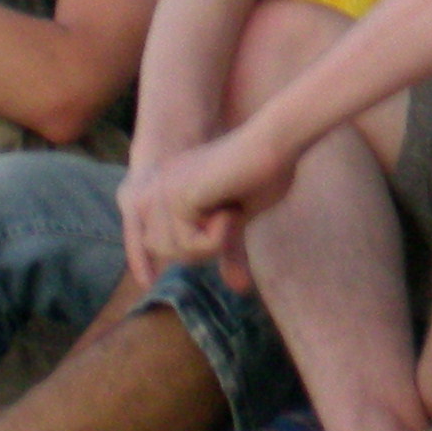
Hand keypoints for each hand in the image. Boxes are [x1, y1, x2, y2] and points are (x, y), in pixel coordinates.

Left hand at [118, 126, 298, 291]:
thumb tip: (237, 289)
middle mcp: (159, 186)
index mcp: (169, 187)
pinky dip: (219, 236)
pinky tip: (231, 208)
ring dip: (213, 242)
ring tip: (231, 212)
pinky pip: (192, 244)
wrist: (275, 142)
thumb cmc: (266, 173)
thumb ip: (227, 248)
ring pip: (178, 252)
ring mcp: (164, 190)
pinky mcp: (177, 196)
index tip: (200, 236)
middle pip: (163, 251)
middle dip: (200, 249)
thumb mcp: (240, 221)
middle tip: (229, 218)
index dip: (181, 250)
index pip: (156, 241)